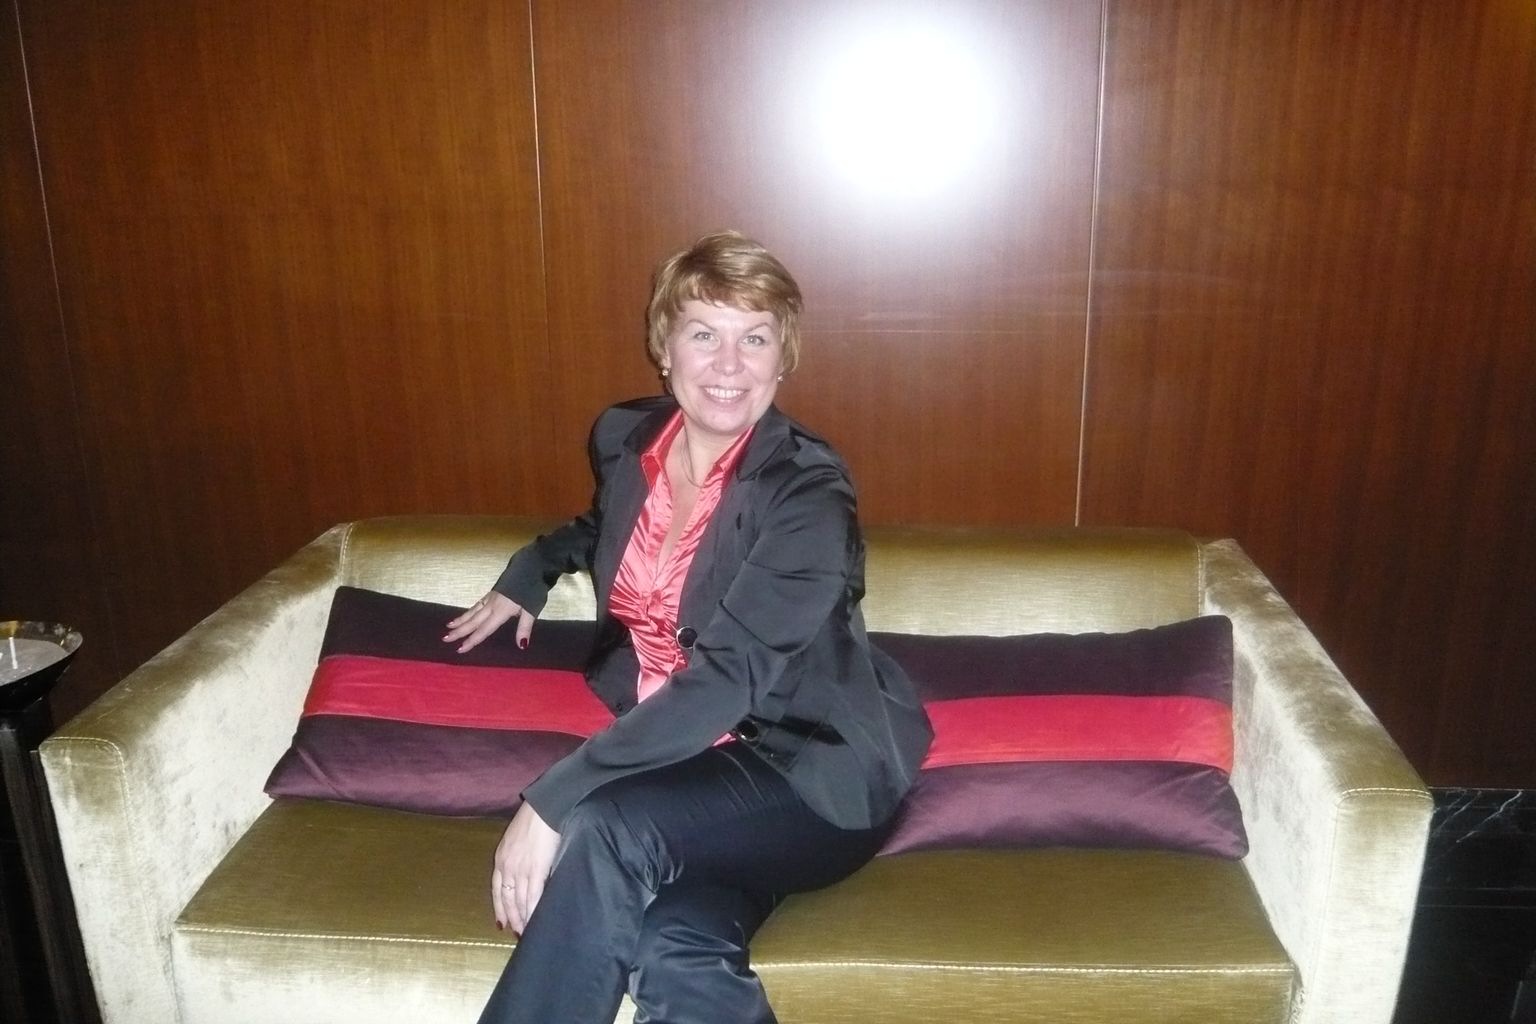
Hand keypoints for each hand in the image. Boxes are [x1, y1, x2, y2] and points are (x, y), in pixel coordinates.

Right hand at [443, 592, 534, 652]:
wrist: (531, 566)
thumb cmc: (533, 589)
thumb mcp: (532, 609)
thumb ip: (524, 627)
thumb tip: (521, 646)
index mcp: (500, 611)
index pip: (484, 630)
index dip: (472, 640)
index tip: (460, 649)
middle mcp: (492, 605)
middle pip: (473, 621)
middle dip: (459, 631)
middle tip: (444, 639)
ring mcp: (490, 598)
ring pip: (472, 611)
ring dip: (460, 620)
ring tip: (449, 627)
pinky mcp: (492, 592)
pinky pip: (477, 605)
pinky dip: (469, 611)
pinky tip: (466, 614)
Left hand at [491, 801, 559, 933]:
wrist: (546, 807)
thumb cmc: (536, 818)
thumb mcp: (517, 837)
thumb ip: (519, 855)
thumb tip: (526, 869)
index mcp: (501, 858)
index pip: (497, 890)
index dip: (500, 908)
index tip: (502, 923)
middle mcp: (507, 867)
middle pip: (507, 899)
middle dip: (512, 918)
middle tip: (518, 934)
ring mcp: (521, 870)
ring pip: (519, 901)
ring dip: (523, 919)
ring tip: (528, 932)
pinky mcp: (536, 870)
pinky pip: (533, 897)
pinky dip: (533, 911)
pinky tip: (535, 921)